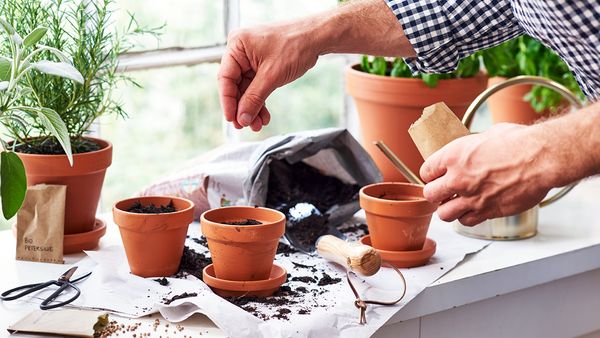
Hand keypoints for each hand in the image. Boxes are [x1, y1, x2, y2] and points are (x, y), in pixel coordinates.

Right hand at [217, 22, 320, 131]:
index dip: (228, 101)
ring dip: (252, 107)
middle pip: (235, 85)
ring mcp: (251, 58)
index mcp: (237, 46)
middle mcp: (241, 51)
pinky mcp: (261, 65)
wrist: (316, 37)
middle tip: (246, 125)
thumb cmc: (295, 45)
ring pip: (246, 89)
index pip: (225, 78)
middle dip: (243, 107)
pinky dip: (260, 100)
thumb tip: (242, 117)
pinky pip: (256, 86)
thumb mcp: (272, 75)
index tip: (232, 119)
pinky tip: (263, 115)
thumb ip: (254, 98)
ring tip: (258, 124)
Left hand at [419, 123, 555, 225]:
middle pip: (430, 195)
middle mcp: (458, 179)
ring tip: (457, 203)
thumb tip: (471, 147)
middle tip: (444, 191)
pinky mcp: (487, 211)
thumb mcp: (487, 135)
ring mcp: (472, 198)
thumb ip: (472, 147)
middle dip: (436, 193)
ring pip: (444, 214)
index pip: (425, 171)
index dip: (431, 174)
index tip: (436, 176)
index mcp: (453, 156)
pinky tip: (473, 209)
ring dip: (448, 209)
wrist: (541, 159)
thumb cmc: (519, 143)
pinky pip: (466, 221)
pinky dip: (467, 217)